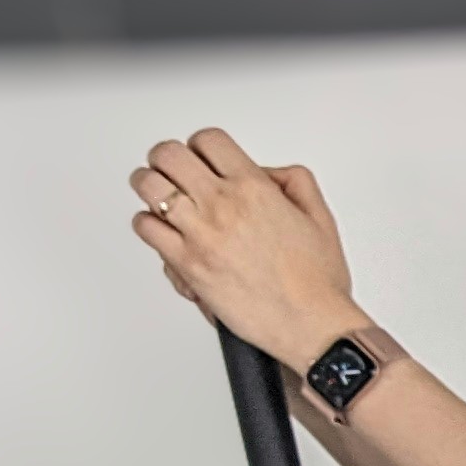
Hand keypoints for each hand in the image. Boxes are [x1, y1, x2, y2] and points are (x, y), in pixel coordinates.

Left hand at [132, 128, 359, 367]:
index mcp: (254, 188)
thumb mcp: (320, 217)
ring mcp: (200, 234)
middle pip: (168, 155)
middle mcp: (223, 205)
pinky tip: (161, 229)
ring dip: (150, 185)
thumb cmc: (316, 283)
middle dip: (166, 158)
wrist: (310, 325)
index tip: (201, 156)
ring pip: (148, 186)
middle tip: (171, 169)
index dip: (200, 145)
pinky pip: (146, 228)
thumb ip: (295, 182)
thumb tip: (268, 174)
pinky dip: (148, 224)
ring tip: (158, 194)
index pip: (208, 140)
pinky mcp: (186, 263)